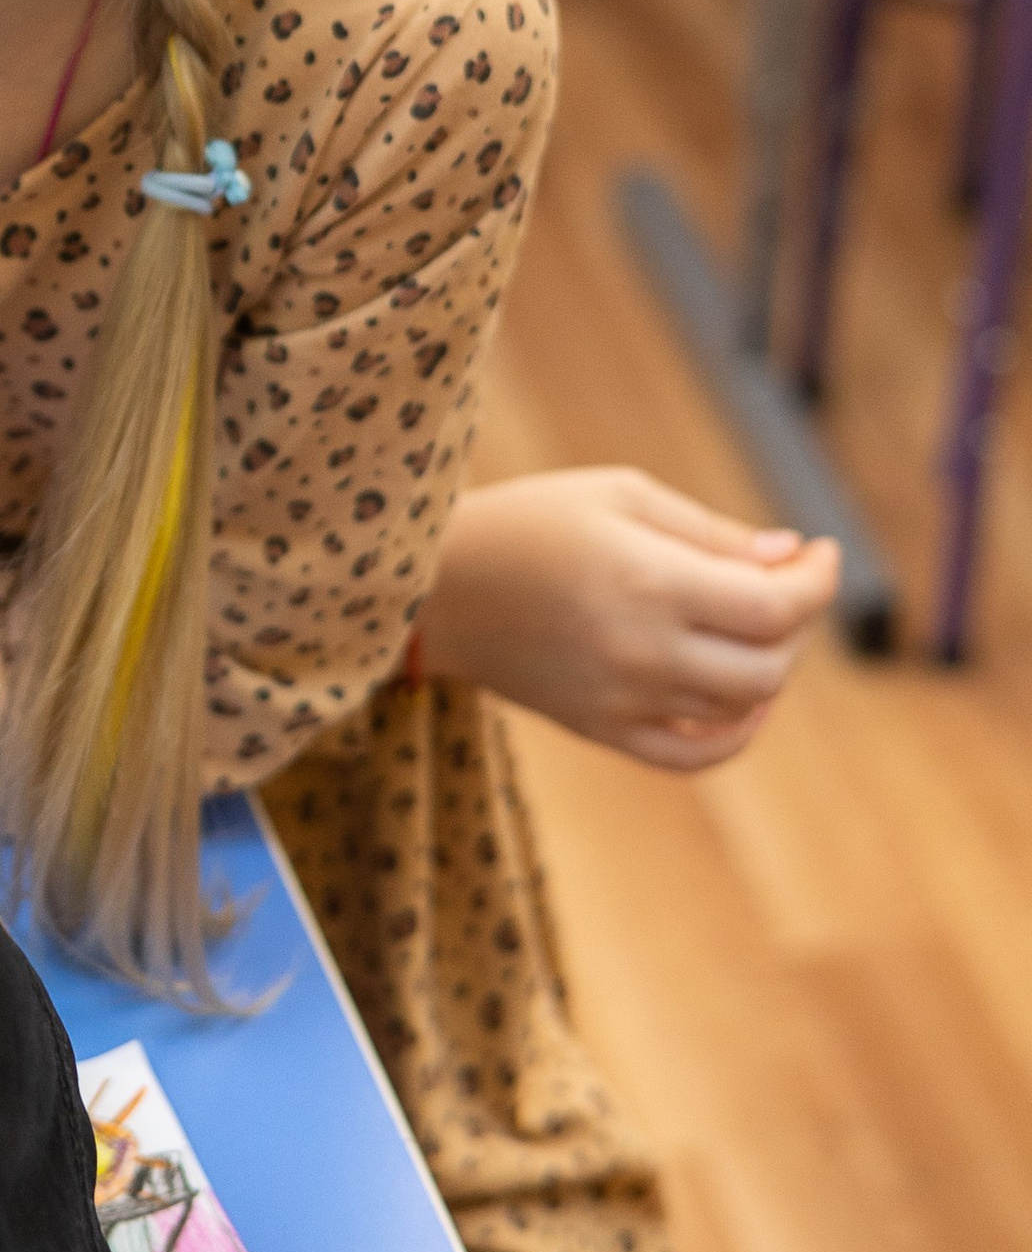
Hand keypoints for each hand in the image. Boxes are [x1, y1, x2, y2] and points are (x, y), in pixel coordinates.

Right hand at [414, 467, 839, 771]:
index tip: (818, 552)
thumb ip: (710, 531)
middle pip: (770, 666)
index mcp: (651, 581)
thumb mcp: (619, 495)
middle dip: (795, 623)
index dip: (817, 582)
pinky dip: (733, 735)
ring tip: (750, 625)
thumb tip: (788, 558)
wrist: (433, 587)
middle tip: (779, 584)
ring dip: (768, 668)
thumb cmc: (529, 522)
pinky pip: (693, 755)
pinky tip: (739, 700)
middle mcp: (644, 651)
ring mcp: (623, 699)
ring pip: (740, 708)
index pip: (776, 608)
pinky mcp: (601, 729)